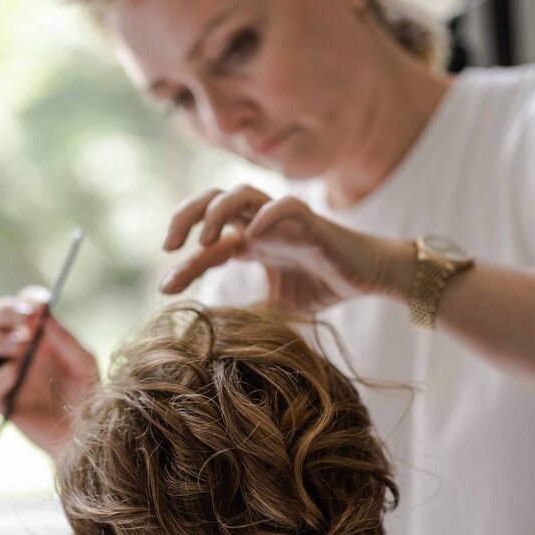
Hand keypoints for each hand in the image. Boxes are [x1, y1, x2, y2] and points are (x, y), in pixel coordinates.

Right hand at [0, 285, 99, 457]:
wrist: (89, 435)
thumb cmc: (90, 396)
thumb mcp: (84, 364)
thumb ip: (65, 340)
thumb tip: (42, 315)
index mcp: (37, 335)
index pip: (22, 306)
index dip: (27, 299)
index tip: (41, 302)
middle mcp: (17, 349)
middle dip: (2, 312)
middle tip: (25, 318)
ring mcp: (7, 374)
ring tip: (21, 345)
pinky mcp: (4, 402)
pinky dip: (1, 376)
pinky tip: (16, 372)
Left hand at [159, 185, 393, 311]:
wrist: (369, 276)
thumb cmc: (322, 286)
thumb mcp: (275, 307)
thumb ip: (248, 312)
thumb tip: (218, 341)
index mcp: (250, 241)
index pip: (208, 245)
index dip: (184, 264)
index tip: (165, 289)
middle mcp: (262, 225)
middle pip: (214, 200)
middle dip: (186, 215)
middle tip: (169, 246)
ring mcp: (285, 220)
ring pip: (244, 193)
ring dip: (218, 212)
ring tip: (205, 241)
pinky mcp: (313, 223)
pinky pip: (287, 206)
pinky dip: (268, 215)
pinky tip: (251, 235)